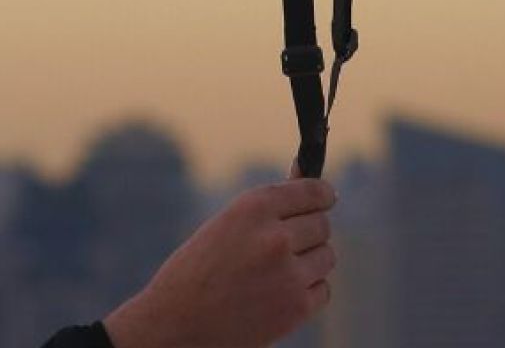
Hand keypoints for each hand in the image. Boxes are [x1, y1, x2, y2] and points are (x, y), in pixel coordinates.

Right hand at [102, 177, 335, 347]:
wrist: (178, 323)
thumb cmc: (198, 268)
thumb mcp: (228, 222)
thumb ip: (270, 205)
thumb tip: (309, 179)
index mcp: (254, 207)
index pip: (312, 191)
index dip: (323, 194)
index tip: (326, 197)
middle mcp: (276, 237)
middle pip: (322, 224)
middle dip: (311, 230)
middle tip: (289, 241)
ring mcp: (289, 274)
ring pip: (326, 255)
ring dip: (311, 260)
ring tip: (281, 269)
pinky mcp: (296, 308)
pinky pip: (323, 289)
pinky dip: (309, 290)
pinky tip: (283, 292)